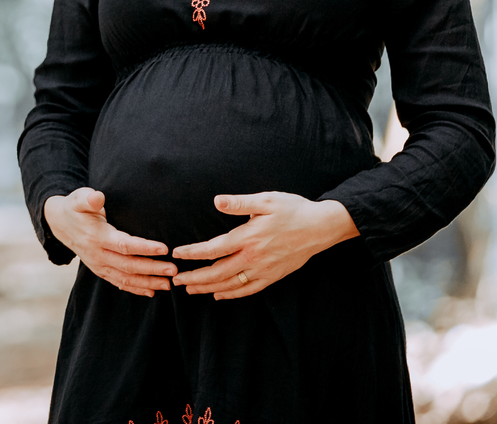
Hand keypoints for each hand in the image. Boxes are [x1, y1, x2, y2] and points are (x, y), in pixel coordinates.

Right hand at [44, 187, 175, 296]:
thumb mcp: (78, 198)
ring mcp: (98, 265)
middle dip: (152, 269)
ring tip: (168, 285)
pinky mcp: (100, 270)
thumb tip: (98, 197)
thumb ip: (88, 198)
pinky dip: (135, 289)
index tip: (164, 249)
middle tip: (173, 271)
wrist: (59, 223)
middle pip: (128, 265)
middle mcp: (98, 254)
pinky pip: (118, 283)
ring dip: (147, 282)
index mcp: (97, 236)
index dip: (144, 248)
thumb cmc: (75, 208)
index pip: (124, 245)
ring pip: (125, 278)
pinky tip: (151, 291)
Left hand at [171, 192, 357, 299]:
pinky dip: (231, 294)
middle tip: (175, 280)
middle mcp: (253, 257)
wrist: (321, 227)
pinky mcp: (273, 276)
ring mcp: (263, 270)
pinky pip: (248, 290)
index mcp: (248, 237)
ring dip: (208, 288)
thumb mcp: (266, 200)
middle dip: (194, 277)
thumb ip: (240, 203)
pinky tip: (219, 295)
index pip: (213, 249)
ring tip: (190, 290)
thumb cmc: (293, 210)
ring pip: (230, 284)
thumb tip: (217, 201)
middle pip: (217, 272)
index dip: (193, 253)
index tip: (177, 254)